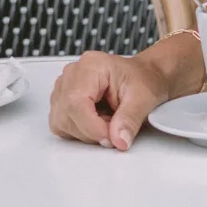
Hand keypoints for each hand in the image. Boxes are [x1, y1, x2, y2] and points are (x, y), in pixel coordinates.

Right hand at [49, 34, 198, 149]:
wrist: (145, 77)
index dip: (91, 127)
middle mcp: (73, 74)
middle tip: (115, 128)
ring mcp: (64, 87)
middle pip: (66, 114)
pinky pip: (62, 125)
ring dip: (86, 132)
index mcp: (90, 66)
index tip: (110, 138)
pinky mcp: (63, 101)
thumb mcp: (143, 99)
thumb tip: (119, 140)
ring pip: (61, 122)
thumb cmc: (143, 80)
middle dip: (91, 131)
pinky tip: (97, 122)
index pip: (75, 102)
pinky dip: (80, 131)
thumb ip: (129, 120)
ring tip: (108, 121)